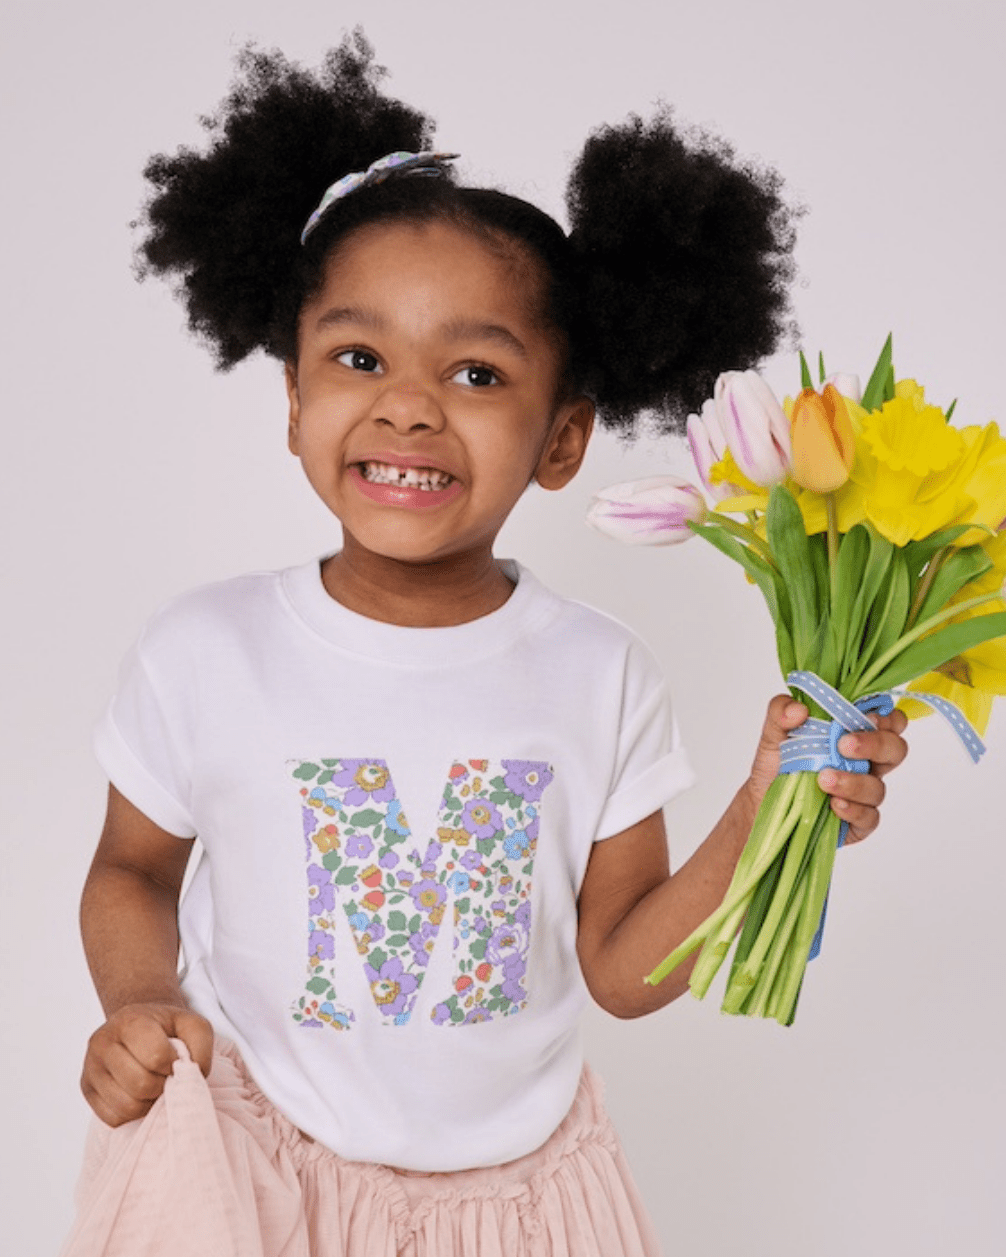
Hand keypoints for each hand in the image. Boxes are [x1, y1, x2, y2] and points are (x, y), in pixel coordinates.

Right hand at [81, 1003, 213, 1126]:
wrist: (139, 1025)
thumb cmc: (168, 1028)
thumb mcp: (192, 1025)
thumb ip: (200, 1046)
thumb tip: (191, 1076)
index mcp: (130, 1020)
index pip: (156, 1056)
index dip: (172, 1065)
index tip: (175, 1060)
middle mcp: (103, 1042)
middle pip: (140, 1084)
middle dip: (161, 1086)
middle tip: (166, 1076)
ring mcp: (90, 1067)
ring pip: (126, 1106)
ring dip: (148, 1103)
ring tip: (154, 1086)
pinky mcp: (86, 1090)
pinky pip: (113, 1118)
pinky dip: (132, 1113)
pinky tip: (139, 1095)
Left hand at [747, 694, 908, 843]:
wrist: (763, 800)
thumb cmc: (779, 762)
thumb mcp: (773, 731)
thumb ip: (781, 710)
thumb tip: (799, 710)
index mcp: (855, 735)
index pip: (890, 721)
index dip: (887, 718)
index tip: (865, 717)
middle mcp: (866, 763)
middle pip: (896, 750)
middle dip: (876, 744)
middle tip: (843, 744)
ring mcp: (864, 793)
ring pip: (878, 788)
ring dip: (854, 783)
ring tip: (824, 779)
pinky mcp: (857, 821)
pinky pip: (869, 818)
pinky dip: (853, 810)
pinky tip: (833, 804)